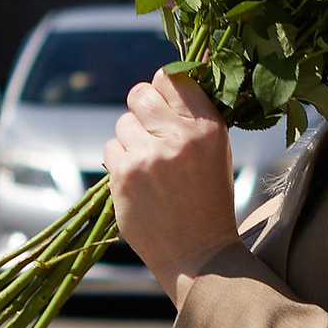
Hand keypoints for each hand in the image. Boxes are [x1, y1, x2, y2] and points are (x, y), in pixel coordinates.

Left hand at [109, 69, 239, 305]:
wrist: (197, 251)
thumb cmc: (207, 198)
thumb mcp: (216, 151)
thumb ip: (193, 114)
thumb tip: (167, 75)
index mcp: (208, 127)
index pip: (172, 77)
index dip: (163, 88)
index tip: (164, 105)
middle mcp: (179, 136)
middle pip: (141, 93)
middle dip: (142, 109)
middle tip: (151, 132)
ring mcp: (149, 155)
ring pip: (123, 122)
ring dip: (131, 138)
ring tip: (149, 165)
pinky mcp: (125, 175)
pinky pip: (111, 147)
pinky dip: (120, 161)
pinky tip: (138, 180)